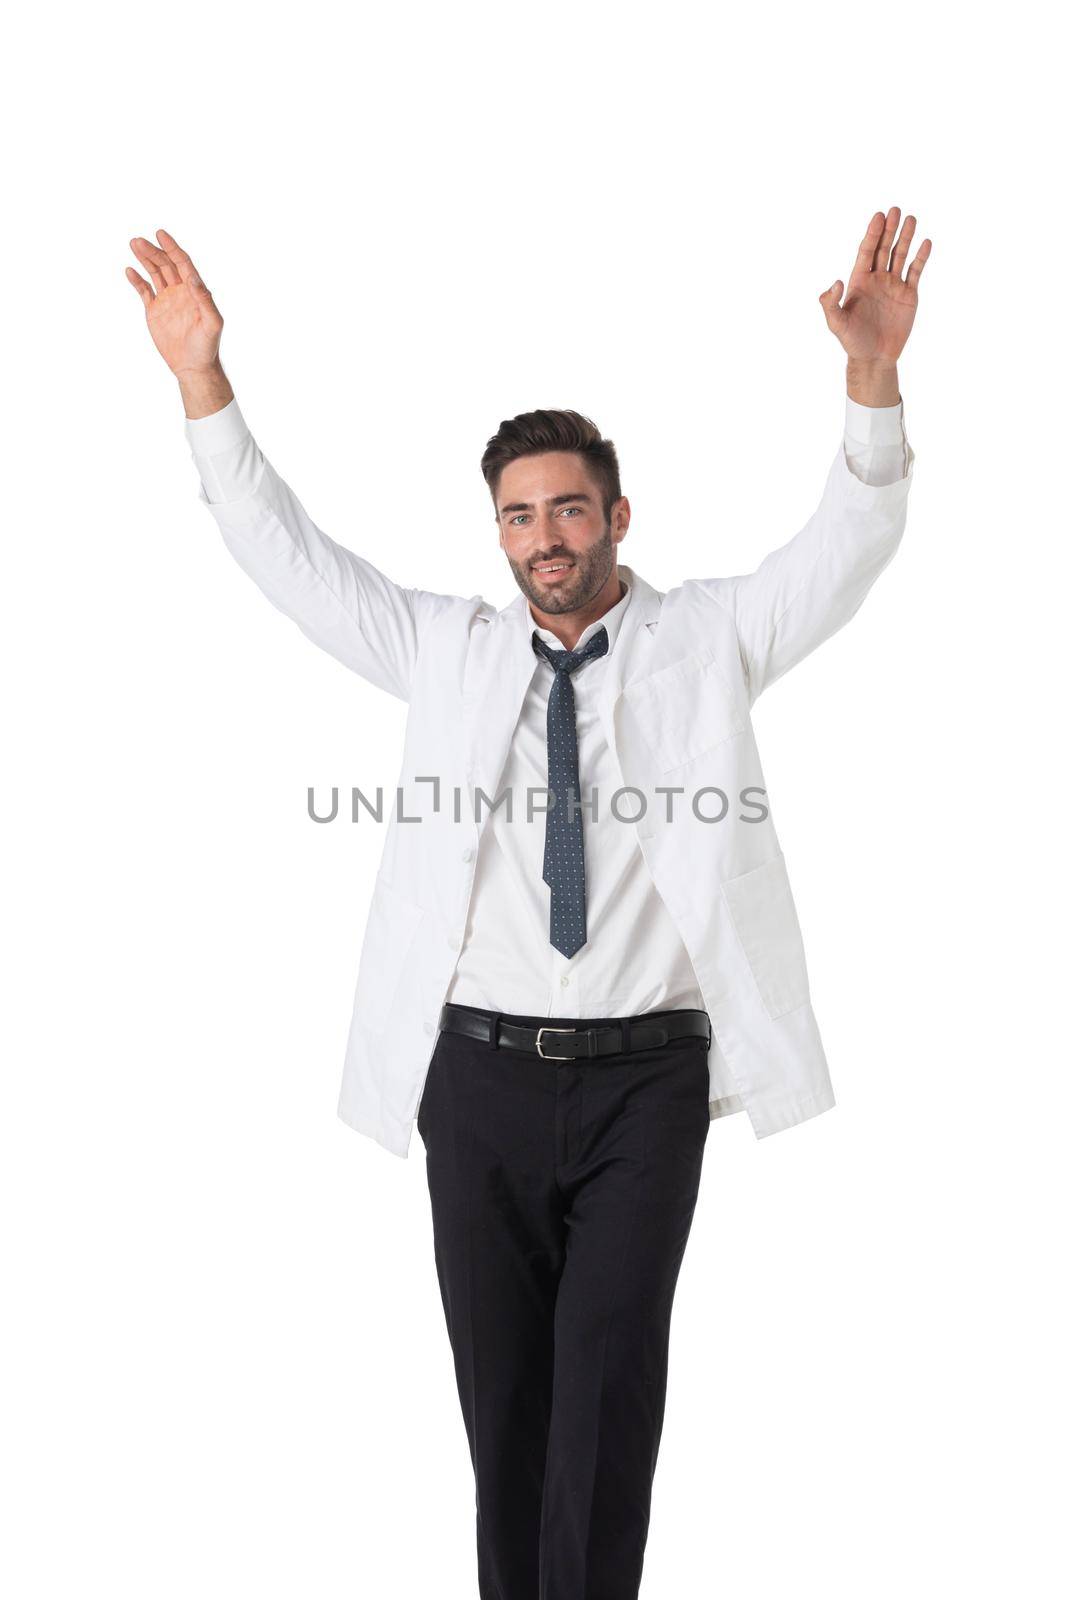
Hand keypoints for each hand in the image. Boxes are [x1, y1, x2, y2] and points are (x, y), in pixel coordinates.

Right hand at [126, 229, 223, 376]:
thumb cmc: (207, 347)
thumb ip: (205, 300)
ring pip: (155, 273)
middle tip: (138, 241)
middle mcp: (181, 291)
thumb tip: (194, 278)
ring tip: (133, 244)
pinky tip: (130, 270)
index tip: (161, 234)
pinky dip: (137, 281)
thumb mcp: (212, 323)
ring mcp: (167, 300)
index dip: (172, 248)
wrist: (193, 367)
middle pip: (166, 264)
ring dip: (145, 259)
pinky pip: (144, 291)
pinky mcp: (155, 311)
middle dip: (153, 251)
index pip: (183, 263)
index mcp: (195, 291)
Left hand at [819, 208, 930, 364]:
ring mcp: (893, 286)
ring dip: (905, 238)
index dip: (872, 234)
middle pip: (884, 248)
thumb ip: (831, 303)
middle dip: (889, 230)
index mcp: (859, 281)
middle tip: (895, 210)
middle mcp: (876, 279)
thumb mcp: (836, 324)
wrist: (874, 358)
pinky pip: (915, 272)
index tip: (879, 216)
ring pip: (900, 256)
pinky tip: (926, 243)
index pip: (866, 252)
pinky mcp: (908, 295)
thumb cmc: (853, 341)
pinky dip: (920, 258)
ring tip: (911, 219)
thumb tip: (835, 282)